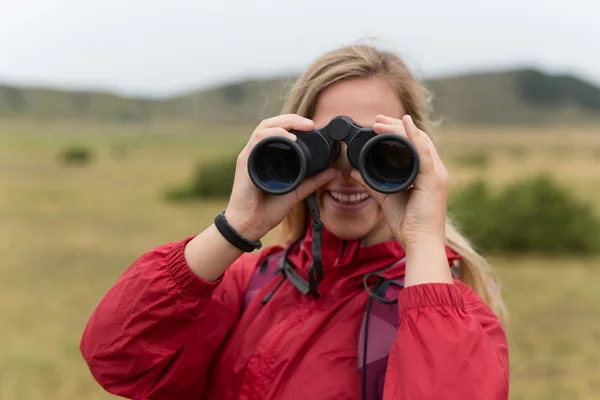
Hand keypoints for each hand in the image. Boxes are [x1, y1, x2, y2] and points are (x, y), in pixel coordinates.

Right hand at [224, 114, 336, 240]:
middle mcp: (257, 153)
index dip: (294, 124)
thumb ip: (313, 180)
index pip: (278, 131)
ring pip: (264, 127)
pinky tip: (288, 139)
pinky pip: (257, 141)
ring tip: (301, 128)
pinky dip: (273, 135)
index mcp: (267, 156)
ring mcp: (250, 156)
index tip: (313, 127)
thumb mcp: (297, 192)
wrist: (250, 224)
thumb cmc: (267, 209)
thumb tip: (333, 171)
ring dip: (284, 123)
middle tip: (310, 124)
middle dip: (292, 119)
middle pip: (271, 124)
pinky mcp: (245, 162)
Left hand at [351, 114, 448, 248]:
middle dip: (396, 126)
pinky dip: (414, 137)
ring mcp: (437, 174)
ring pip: (419, 141)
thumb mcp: (386, 198)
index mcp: (427, 174)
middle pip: (417, 139)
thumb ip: (371, 184)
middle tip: (377, 119)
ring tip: (381, 121)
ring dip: (400, 128)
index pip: (414, 145)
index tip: (378, 125)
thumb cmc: (408, 224)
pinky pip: (424, 153)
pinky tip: (405, 124)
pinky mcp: (434, 180)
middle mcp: (435, 170)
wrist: (420, 243)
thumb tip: (354, 171)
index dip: (398, 132)